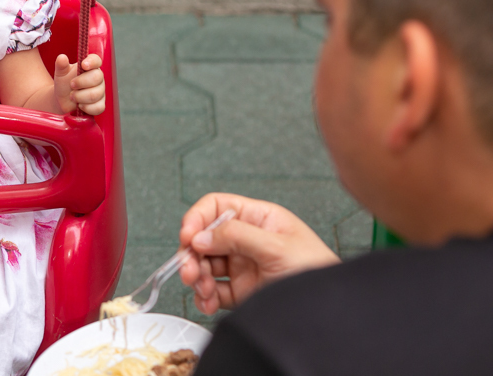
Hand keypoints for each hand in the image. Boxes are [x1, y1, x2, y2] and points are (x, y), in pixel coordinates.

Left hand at [53, 54, 105, 114]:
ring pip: (96, 94)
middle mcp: (98, 78)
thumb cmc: (64, 83)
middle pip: (97, 77)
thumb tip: (62, 57)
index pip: (96, 60)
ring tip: (72, 96)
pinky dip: (87, 107)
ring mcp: (100, 91)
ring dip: (80, 97)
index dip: (92, 62)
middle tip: (71, 85)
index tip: (83, 65)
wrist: (62, 100)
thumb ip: (61, 65)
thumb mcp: (61, 73)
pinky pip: (98, 107)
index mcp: (90, 67)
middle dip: (81, 83)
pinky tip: (80, 105)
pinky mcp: (100, 104)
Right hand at [178, 193, 340, 313]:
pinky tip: (207, 302)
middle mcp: (248, 240)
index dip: (197, 218)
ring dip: (197, 277)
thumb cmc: (319, 272)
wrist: (333, 312)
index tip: (188, 236)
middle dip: (192, 254)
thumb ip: (237, 236)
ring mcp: (244, 266)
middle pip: (205, 238)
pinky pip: (213, 291)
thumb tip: (200, 235)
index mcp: (259, 219)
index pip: (217, 207)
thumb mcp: (278, 247)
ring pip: (205, 265)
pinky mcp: (242, 291)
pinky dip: (204, 297)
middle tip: (189, 270)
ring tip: (202, 289)